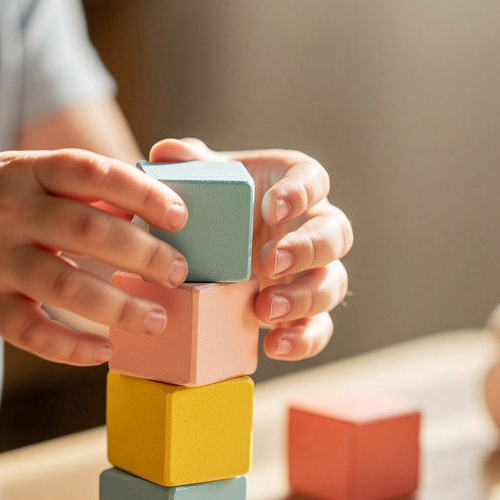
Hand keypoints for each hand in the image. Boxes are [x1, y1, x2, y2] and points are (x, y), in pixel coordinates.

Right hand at [0, 150, 188, 364]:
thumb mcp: (19, 177)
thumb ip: (75, 189)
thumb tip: (149, 207)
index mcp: (24, 170)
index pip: (91, 171)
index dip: (142, 192)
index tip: (181, 215)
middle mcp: (6, 210)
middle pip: (88, 230)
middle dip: (143, 254)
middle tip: (178, 273)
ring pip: (65, 286)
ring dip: (119, 307)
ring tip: (156, 320)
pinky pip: (31, 331)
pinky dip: (72, 347)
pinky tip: (103, 352)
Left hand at [149, 139, 351, 359]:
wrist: (215, 246)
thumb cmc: (217, 204)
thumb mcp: (203, 182)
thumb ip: (188, 166)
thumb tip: (165, 153)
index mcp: (296, 186)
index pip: (313, 180)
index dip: (299, 193)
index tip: (271, 208)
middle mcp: (315, 227)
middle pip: (334, 234)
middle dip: (307, 249)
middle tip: (270, 261)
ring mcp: (314, 271)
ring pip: (333, 283)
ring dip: (304, 298)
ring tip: (265, 308)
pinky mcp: (304, 311)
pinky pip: (319, 328)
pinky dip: (304, 339)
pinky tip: (275, 346)